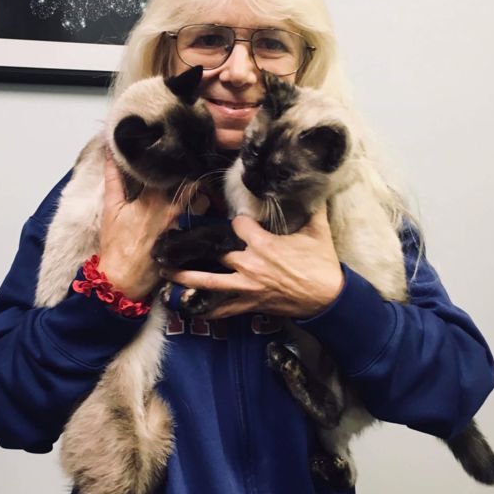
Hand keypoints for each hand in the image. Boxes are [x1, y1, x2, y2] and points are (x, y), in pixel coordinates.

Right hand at [97, 156, 186, 299]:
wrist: (123, 277)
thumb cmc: (116, 243)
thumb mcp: (111, 208)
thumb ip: (113, 178)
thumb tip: (110, 152)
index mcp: (152, 197)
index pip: (170, 168)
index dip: (174, 157)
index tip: (174, 149)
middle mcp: (171, 207)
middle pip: (192, 181)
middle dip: (192, 172)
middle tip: (189, 165)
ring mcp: (182, 223)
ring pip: (201, 199)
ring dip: (198, 193)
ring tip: (192, 188)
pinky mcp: (187, 236)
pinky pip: (200, 218)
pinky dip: (199, 210)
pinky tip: (194, 207)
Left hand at [160, 206, 344, 318]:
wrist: (328, 298)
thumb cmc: (322, 264)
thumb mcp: (318, 231)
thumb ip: (312, 207)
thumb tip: (313, 185)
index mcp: (264, 244)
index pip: (237, 225)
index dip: (235, 219)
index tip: (235, 219)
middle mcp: (249, 265)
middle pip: (212, 252)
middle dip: (190, 247)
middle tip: (170, 242)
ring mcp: (247, 287)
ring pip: (208, 282)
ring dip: (184, 277)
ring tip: (165, 271)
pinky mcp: (249, 304)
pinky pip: (222, 309)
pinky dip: (204, 309)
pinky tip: (188, 305)